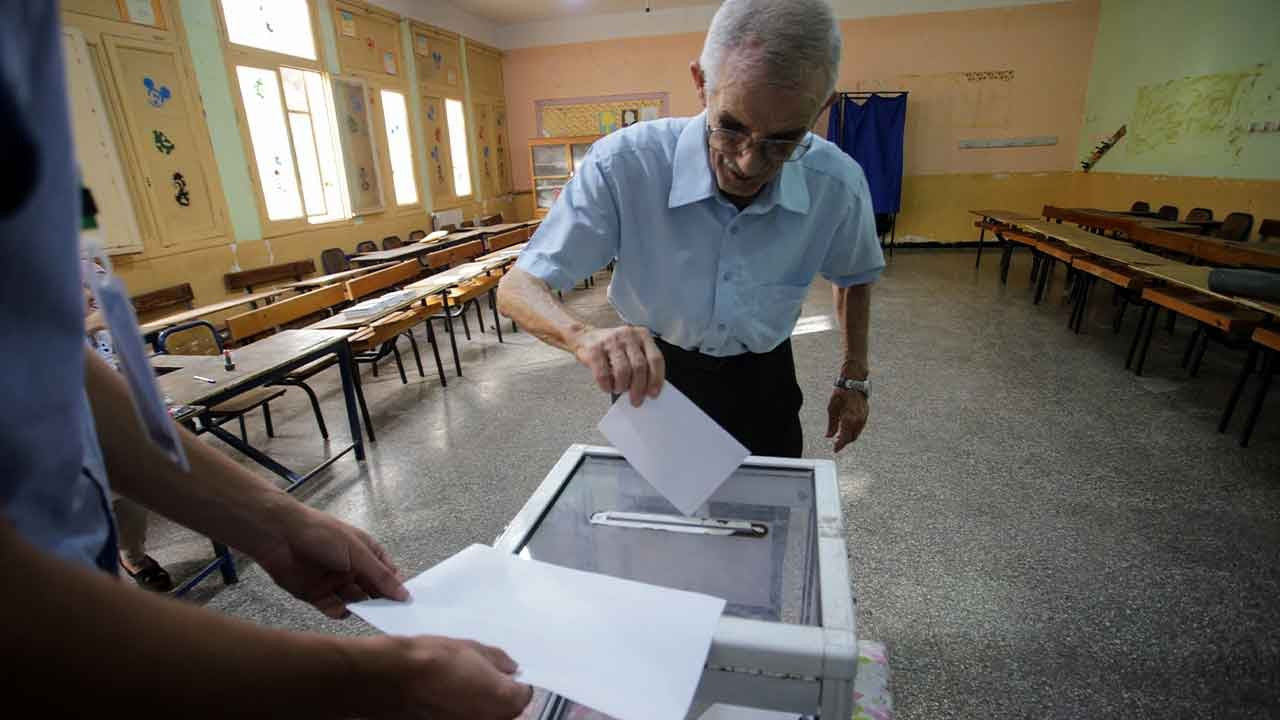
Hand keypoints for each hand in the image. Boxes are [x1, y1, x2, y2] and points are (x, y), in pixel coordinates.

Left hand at [252, 506, 407, 618]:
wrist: (280, 535)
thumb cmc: (322, 534)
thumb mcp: (357, 553)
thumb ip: (380, 576)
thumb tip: (404, 594)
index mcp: (365, 553)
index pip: (387, 574)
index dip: (396, 587)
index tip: (406, 604)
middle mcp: (351, 568)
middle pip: (371, 590)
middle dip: (380, 601)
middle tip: (391, 616)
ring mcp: (333, 581)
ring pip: (353, 601)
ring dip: (361, 608)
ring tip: (369, 615)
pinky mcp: (315, 594)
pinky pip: (331, 607)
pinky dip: (338, 611)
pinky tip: (343, 611)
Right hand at [360, 635, 531, 719]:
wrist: (392, 677)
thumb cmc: (431, 658)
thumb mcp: (471, 648)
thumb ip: (497, 660)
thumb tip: (510, 667)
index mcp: (504, 698)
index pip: (525, 695)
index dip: (515, 683)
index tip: (505, 676)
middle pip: (508, 712)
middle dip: (500, 698)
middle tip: (481, 681)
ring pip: (486, 717)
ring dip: (481, 708)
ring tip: (460, 691)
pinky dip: (463, 713)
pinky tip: (448, 700)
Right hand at [571, 325, 664, 405]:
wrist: (585, 337)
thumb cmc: (613, 348)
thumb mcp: (632, 350)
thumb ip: (642, 364)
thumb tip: (648, 390)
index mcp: (642, 335)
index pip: (655, 359)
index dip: (656, 379)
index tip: (653, 394)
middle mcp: (628, 335)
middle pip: (639, 366)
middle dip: (639, 388)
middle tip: (636, 400)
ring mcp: (611, 340)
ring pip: (623, 370)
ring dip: (622, 386)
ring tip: (619, 389)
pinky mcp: (595, 349)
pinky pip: (603, 373)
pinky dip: (607, 385)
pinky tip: (608, 387)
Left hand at [826, 388, 867, 452]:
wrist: (854, 382)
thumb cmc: (841, 394)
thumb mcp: (832, 409)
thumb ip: (831, 424)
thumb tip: (828, 436)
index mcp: (848, 420)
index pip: (844, 438)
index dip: (839, 445)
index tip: (835, 449)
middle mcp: (857, 421)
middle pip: (851, 438)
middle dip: (844, 442)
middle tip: (836, 442)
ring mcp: (863, 418)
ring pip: (856, 433)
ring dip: (849, 437)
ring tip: (840, 436)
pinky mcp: (866, 415)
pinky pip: (860, 428)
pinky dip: (853, 431)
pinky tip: (847, 428)